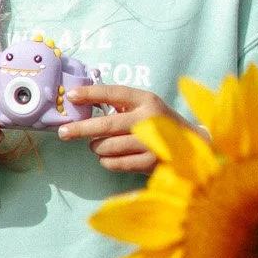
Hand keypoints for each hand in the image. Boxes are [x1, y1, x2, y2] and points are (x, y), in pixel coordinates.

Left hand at [57, 82, 187, 172]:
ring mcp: (151, 143)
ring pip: (108, 147)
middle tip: (63, 132)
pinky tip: (108, 157)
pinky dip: (106, 160)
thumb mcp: (146, 106)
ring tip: (97, 144)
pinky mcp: (150, 163)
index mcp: (146, 100)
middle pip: (107, 124)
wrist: (193, 146)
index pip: (114, 93)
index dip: (91, 93)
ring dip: (96, 147)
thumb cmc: (160, 122)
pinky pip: (115, 163)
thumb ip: (121, 106)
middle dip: (81, 128)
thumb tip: (85, 105)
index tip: (71, 95)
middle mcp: (149, 119)